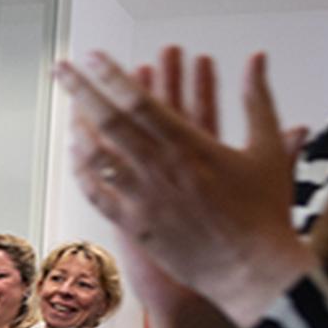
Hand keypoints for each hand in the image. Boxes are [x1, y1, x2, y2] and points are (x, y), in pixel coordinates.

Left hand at [58, 47, 316, 327]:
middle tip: (60, 68)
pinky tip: (75, 155)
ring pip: (96, 157)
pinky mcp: (134, 226)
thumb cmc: (265, 211)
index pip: (140, 102)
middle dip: (80, 90)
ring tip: (66, 109)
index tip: (93, 56)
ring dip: (76, 129)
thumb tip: (258, 59)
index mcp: (190, 146)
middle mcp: (160, 169)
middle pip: (108, 121)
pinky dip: (81, 171)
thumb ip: (258, 99)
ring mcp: (142, 199)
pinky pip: (96, 194)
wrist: (253, 271)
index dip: (112, 75)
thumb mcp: (267, 148)